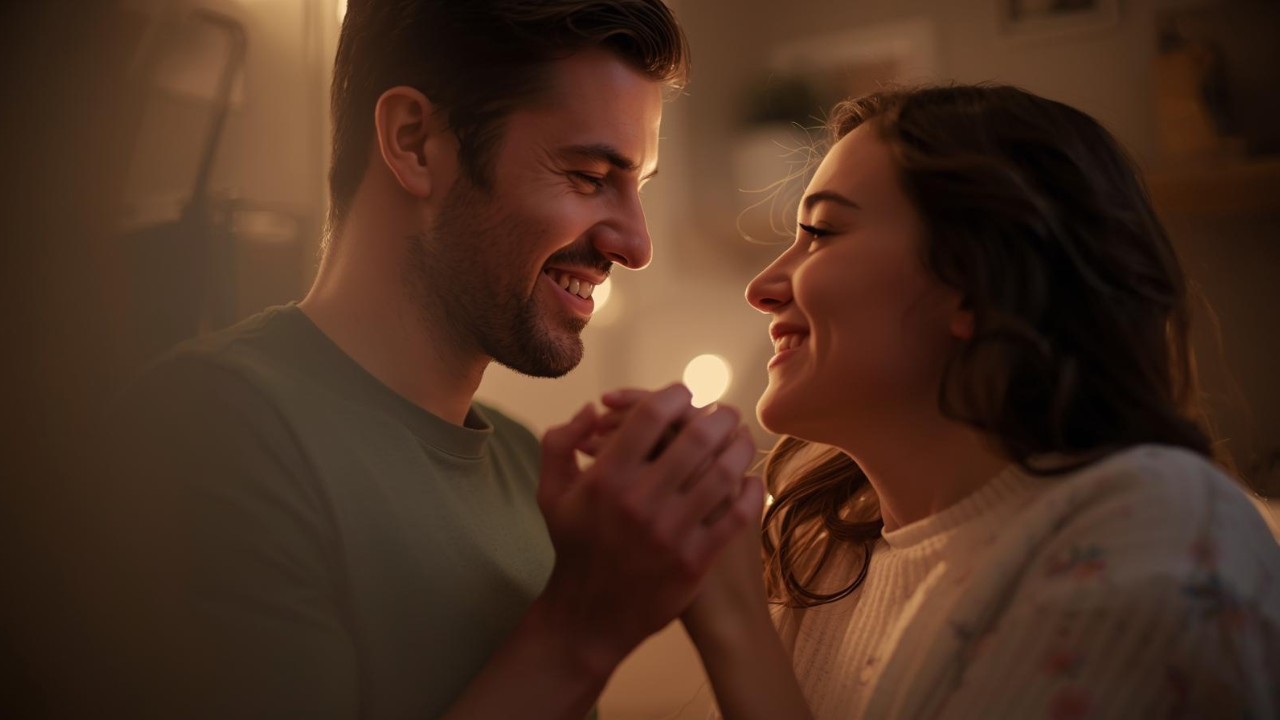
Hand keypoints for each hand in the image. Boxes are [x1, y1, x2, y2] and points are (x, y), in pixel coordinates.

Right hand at [535, 384, 763, 674]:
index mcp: (606, 478)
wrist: (590, 616)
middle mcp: (640, 501)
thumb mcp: (551, 493)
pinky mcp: (695, 559)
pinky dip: (751, 492)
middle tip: (723, 411)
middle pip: (696, 437)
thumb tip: (590, 408)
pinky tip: (751, 480)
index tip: (684, 394)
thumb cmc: (575, 546)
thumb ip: (560, 442)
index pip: (651, 416)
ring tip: (743, 437)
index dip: (674, 395)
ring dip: (740, 446)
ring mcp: (671, 531)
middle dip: (717, 415)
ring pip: (724, 471)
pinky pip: (736, 515)